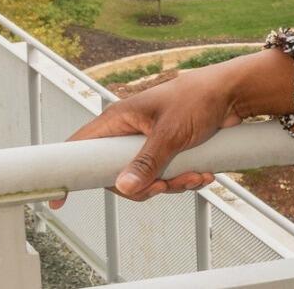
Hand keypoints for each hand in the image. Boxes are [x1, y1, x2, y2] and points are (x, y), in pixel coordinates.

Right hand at [47, 47, 293, 206]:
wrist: (235, 93)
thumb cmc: (200, 98)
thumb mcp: (171, 132)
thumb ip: (147, 161)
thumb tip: (123, 187)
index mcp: (119, 120)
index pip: (81, 148)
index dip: (69, 172)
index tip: (57, 201)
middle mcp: (129, 132)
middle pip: (117, 175)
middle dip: (144, 185)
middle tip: (165, 185)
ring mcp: (148, 143)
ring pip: (144, 179)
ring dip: (170, 184)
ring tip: (195, 176)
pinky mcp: (168, 151)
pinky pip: (165, 176)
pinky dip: (183, 180)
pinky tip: (203, 174)